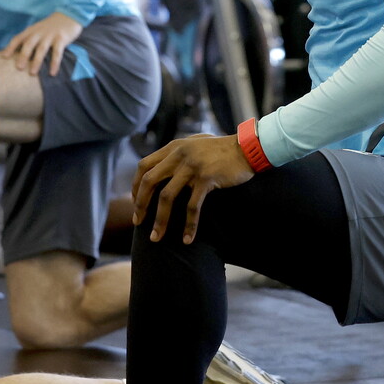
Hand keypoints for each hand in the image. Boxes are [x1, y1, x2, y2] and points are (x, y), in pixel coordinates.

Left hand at [1, 12, 82, 75]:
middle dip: (23, 56)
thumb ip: (29, 39)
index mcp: (31, 30)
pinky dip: (54, 63)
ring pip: (41, 49)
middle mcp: (39, 32)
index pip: (18, 38)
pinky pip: (57, 52)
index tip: (4, 57)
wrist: (69, 14)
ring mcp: (50, 35)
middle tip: (18, 68)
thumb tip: (17, 55)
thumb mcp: (37, 29)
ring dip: (37, 61)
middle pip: (29, 44)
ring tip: (32, 73)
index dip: (10, 47)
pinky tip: (52, 72)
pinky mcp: (61, 38)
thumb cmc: (51, 26)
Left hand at [131, 134, 254, 243]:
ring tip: (156, 238)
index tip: (136, 203)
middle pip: (149, 181)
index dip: (136, 186)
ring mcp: (192, 166)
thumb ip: (178, 154)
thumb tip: (162, 171)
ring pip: (167, 197)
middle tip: (138, 223)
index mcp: (173, 147)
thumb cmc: (221, 150)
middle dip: (140, 205)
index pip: (144, 166)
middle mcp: (179, 154)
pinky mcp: (206, 178)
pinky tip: (187, 239)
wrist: (247, 148)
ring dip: (160, 220)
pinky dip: (189, 225)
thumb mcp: (194, 145)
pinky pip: (192, 206)